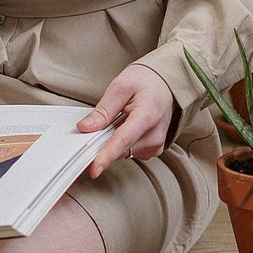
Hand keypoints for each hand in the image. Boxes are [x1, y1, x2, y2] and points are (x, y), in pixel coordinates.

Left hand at [77, 63, 177, 177]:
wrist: (167, 84)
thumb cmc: (147, 82)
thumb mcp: (121, 86)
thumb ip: (103, 109)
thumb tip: (85, 128)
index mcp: (147, 116)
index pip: (123, 141)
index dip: (106, 156)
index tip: (94, 170)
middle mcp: (155, 135)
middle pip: (120, 149)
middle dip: (105, 140)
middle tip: (108, 118)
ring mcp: (156, 145)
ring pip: (123, 152)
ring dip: (115, 140)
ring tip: (123, 117)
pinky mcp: (153, 150)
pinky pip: (129, 152)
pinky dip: (123, 142)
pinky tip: (128, 126)